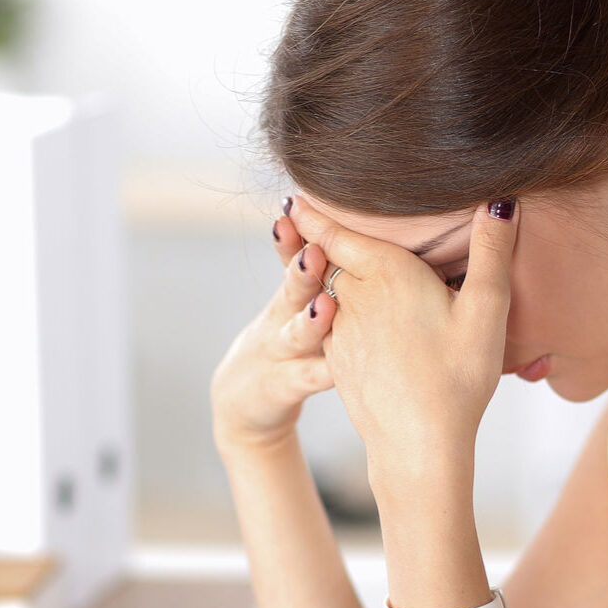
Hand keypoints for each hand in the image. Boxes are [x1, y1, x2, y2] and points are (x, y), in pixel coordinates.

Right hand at [210, 206, 340, 453]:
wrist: (244, 401)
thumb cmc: (290, 344)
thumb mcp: (296, 304)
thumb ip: (321, 271)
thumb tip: (364, 232)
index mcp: (293, 294)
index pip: (291, 256)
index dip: (294, 234)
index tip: (296, 205)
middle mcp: (283, 318)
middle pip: (292, 289)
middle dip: (299, 268)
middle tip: (313, 249)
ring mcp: (280, 353)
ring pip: (296, 334)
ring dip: (309, 321)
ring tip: (323, 307)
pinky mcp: (282, 387)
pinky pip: (306, 378)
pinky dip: (321, 372)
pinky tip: (337, 369)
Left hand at [287, 198, 519, 458]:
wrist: (417, 445)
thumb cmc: (458, 377)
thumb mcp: (486, 310)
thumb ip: (491, 251)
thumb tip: (500, 200)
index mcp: (385, 274)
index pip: (338, 232)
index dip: (316, 213)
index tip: (294, 194)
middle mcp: (352, 298)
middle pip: (329, 257)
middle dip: (316, 237)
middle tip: (296, 212)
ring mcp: (340, 331)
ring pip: (325, 290)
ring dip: (317, 271)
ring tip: (312, 253)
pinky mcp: (338, 360)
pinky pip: (328, 322)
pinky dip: (326, 307)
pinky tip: (340, 309)